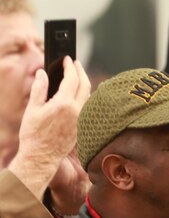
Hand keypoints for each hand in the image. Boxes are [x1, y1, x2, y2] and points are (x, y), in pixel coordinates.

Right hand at [9, 57, 90, 202]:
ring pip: (88, 97)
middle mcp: (76, 112)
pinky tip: (78, 95)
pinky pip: (86, 108)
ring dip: (84, 84)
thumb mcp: (33, 109)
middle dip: (81, 71)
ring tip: (77, 77)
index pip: (72, 78)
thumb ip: (39, 88)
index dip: (70, 66)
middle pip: (85, 85)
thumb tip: (43, 73)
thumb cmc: (33, 135)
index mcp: (64, 104)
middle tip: (75, 63)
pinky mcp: (81, 128)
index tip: (67, 59)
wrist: (41, 158)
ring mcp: (81, 121)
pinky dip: (84, 97)